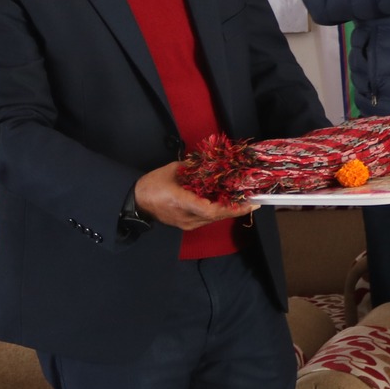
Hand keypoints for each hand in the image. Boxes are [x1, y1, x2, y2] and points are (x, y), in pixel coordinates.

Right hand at [132, 162, 250, 231]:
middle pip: (217, 215)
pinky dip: (219, 211)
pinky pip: (208, 219)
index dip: (232, 207)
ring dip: (230, 210)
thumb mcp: (172, 170)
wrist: (135, 202)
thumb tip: (211, 163)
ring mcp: (187, 223)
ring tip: (245, 200)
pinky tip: (228, 203)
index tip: (249, 202)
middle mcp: (186, 216)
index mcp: (181, 202)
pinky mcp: (187, 225)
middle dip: (237, 209)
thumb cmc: (152, 184)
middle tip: (254, 200)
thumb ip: (193, 168)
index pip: (211, 209)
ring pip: (214, 218)